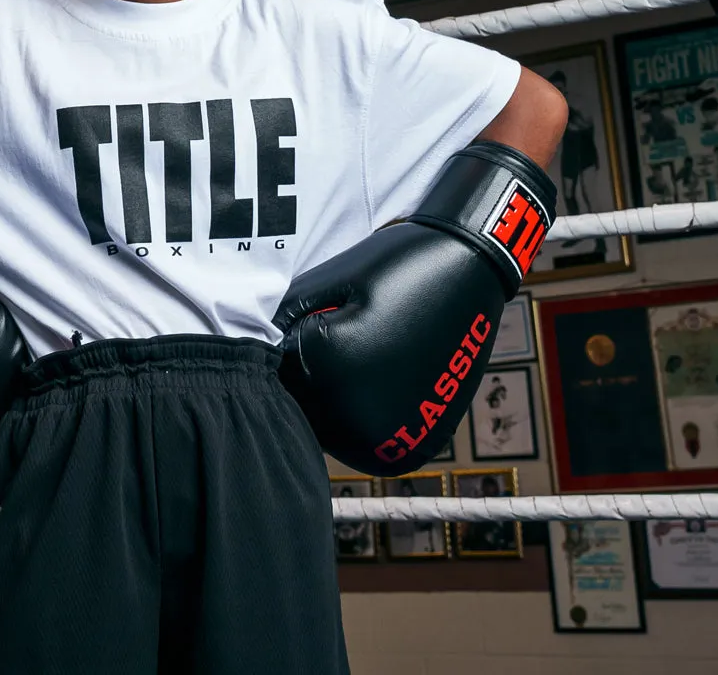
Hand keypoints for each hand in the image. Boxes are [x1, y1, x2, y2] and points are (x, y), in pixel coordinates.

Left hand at [273, 142, 554, 474]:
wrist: (469, 269)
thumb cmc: (391, 266)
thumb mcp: (318, 286)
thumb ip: (279, 327)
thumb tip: (249, 358)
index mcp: (325, 370)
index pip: (273, 370)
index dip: (292, 337)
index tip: (326, 311)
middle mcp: (354, 417)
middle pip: (300, 404)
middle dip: (310, 372)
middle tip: (352, 330)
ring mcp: (387, 440)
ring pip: (330, 427)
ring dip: (334, 399)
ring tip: (371, 350)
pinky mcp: (412, 450)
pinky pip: (364, 440)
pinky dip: (365, 415)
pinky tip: (385, 373)